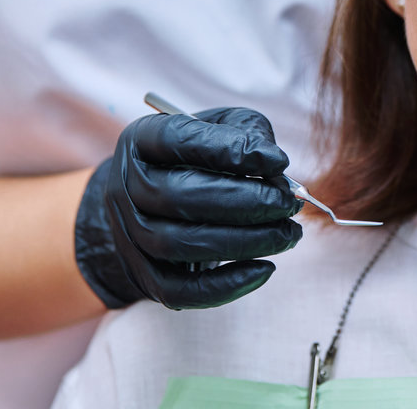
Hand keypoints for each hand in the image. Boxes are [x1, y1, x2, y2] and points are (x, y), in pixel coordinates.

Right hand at [74, 107, 302, 308]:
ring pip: (181, 244)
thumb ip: (247, 131)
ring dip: (245, 241)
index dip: (230, 150)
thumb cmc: (197, 157)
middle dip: (246, 202)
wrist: (148, 203)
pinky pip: (180, 291)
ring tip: (288, 234)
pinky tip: (265, 268)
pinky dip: (225, 285)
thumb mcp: (220, 126)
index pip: (178, 140)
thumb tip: (274, 163)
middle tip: (289, 204)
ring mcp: (130, 234)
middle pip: (179, 196)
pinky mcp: (144, 275)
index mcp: (143, 140)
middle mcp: (127, 186)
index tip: (279, 161)